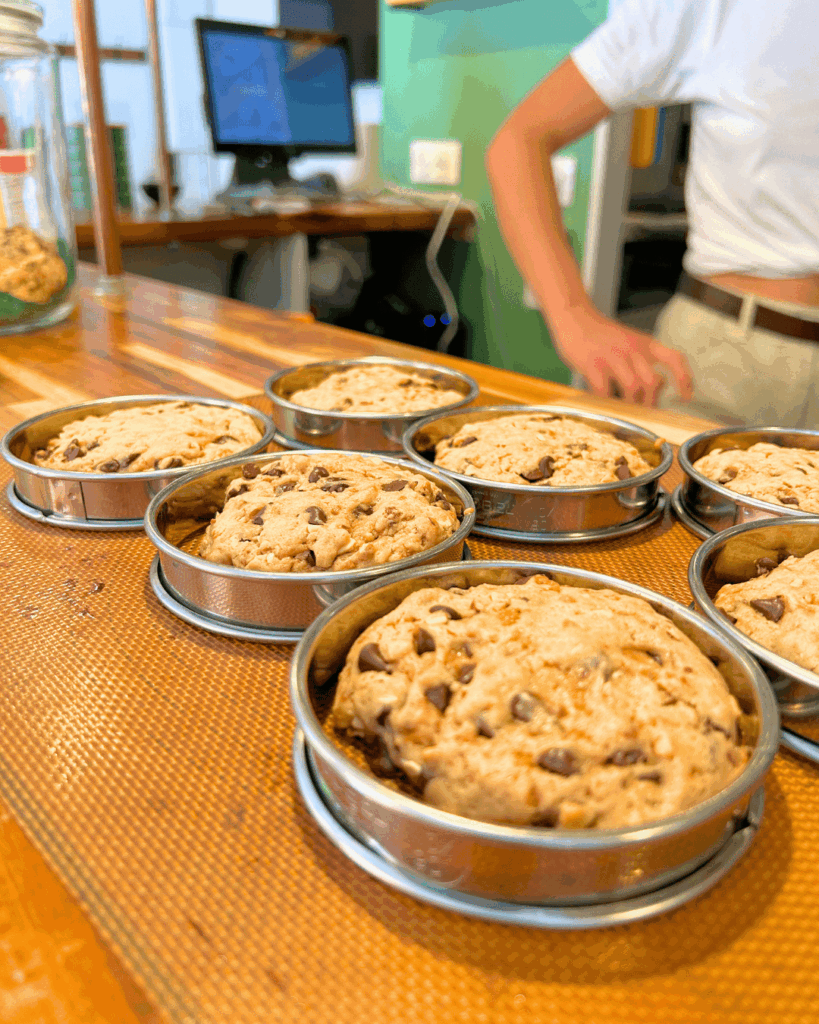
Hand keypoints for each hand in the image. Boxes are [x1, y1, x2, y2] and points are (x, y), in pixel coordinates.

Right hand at [552, 310, 692, 405]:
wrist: (575, 317)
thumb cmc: (602, 335)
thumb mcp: (629, 342)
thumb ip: (642, 362)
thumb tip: (655, 390)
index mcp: (645, 344)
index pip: (674, 359)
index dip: (684, 379)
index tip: (686, 397)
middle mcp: (632, 349)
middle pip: (651, 382)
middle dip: (650, 402)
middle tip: (644, 412)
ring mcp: (612, 357)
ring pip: (631, 389)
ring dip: (630, 406)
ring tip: (626, 412)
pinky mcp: (593, 365)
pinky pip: (604, 392)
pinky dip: (606, 403)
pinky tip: (604, 405)